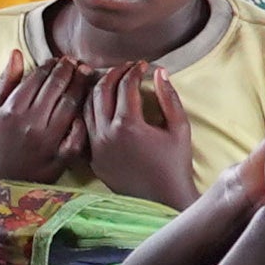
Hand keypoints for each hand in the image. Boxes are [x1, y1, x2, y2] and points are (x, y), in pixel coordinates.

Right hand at [0, 48, 91, 181]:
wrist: (2, 180)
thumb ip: (6, 81)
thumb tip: (17, 53)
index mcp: (13, 110)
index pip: (37, 77)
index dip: (51, 64)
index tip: (59, 59)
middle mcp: (30, 123)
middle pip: (56, 87)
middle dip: (69, 70)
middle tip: (76, 62)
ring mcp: (47, 141)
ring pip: (70, 105)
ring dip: (80, 86)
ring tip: (85, 75)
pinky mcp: (60, 157)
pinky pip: (78, 134)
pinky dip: (83, 120)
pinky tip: (87, 107)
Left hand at [81, 61, 195, 205]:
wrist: (163, 199)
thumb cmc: (175, 164)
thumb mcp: (179, 128)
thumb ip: (169, 97)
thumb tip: (159, 71)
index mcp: (128, 124)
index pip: (125, 85)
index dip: (134, 70)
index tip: (142, 65)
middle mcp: (106, 134)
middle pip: (101, 91)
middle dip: (113, 74)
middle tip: (126, 68)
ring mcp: (96, 147)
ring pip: (87, 107)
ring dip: (98, 90)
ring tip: (112, 82)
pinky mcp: (92, 159)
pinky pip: (85, 128)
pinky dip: (91, 111)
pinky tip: (102, 105)